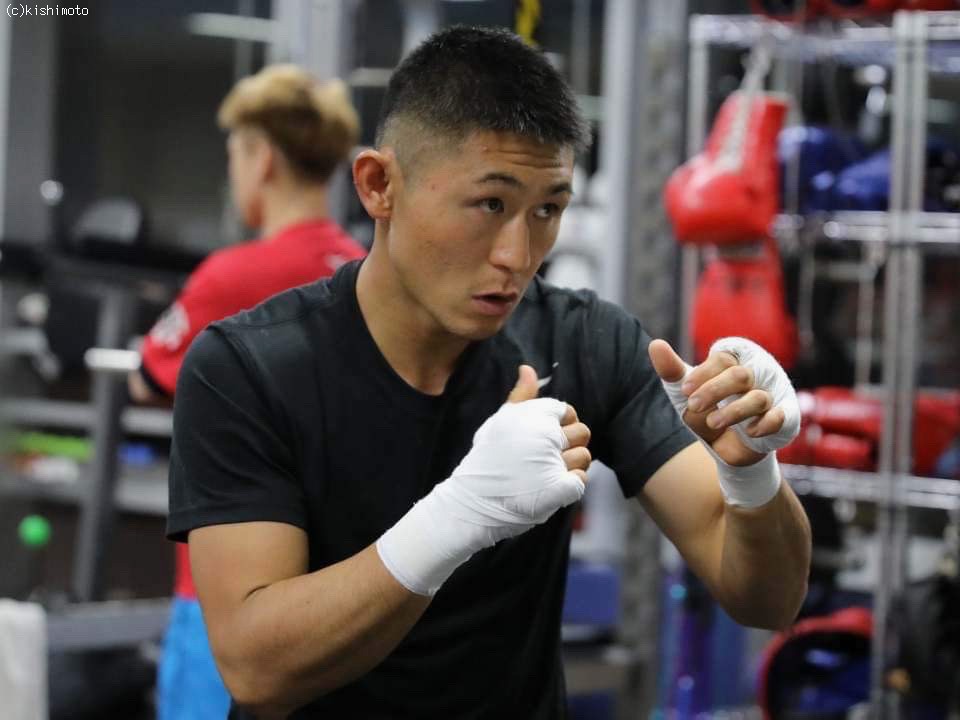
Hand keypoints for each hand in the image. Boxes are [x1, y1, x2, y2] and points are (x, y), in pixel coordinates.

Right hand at [376, 364, 589, 595]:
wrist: (472, 500)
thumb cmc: (487, 458)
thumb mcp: (500, 421)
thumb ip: (520, 396)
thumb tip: (528, 369)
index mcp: (533, 416)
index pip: (567, 411)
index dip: (559, 424)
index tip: (545, 438)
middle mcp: (546, 436)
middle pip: (582, 432)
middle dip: (569, 444)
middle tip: (546, 457)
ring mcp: (554, 463)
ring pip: (584, 456)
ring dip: (570, 465)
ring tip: (546, 473)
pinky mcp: (559, 489)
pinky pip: (581, 481)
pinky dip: (570, 486)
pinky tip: (551, 488)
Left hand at [649, 337, 800, 507]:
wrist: (724, 446)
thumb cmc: (706, 410)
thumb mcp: (685, 393)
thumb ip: (672, 370)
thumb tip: (655, 344)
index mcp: (733, 360)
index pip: (723, 358)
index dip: (704, 373)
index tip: (685, 390)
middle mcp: (756, 373)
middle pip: (740, 375)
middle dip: (714, 391)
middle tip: (693, 406)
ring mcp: (772, 394)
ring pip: (758, 397)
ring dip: (733, 412)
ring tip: (712, 423)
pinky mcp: (783, 417)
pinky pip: (779, 417)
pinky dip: (764, 424)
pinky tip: (749, 432)